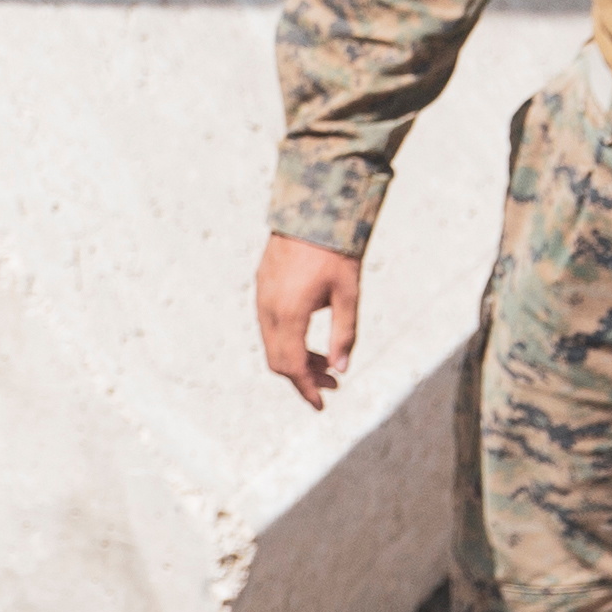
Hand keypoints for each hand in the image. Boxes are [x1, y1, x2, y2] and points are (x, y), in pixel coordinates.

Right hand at [255, 234, 359, 409]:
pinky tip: (309, 337)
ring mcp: (262, 299)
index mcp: (290, 315)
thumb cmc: (336, 250)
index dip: (307, 389)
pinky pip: (270, 326)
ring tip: (326, 360)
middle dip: (303, 378)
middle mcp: (269, 310)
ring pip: (273, 345)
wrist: (313, 207)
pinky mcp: (262, 287)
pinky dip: (288, 341)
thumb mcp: (349, 294)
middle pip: (279, 362)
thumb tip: (342, 368)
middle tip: (332, 383)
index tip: (322, 405)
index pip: (293, 367)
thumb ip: (345, 334)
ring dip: (296, 359)